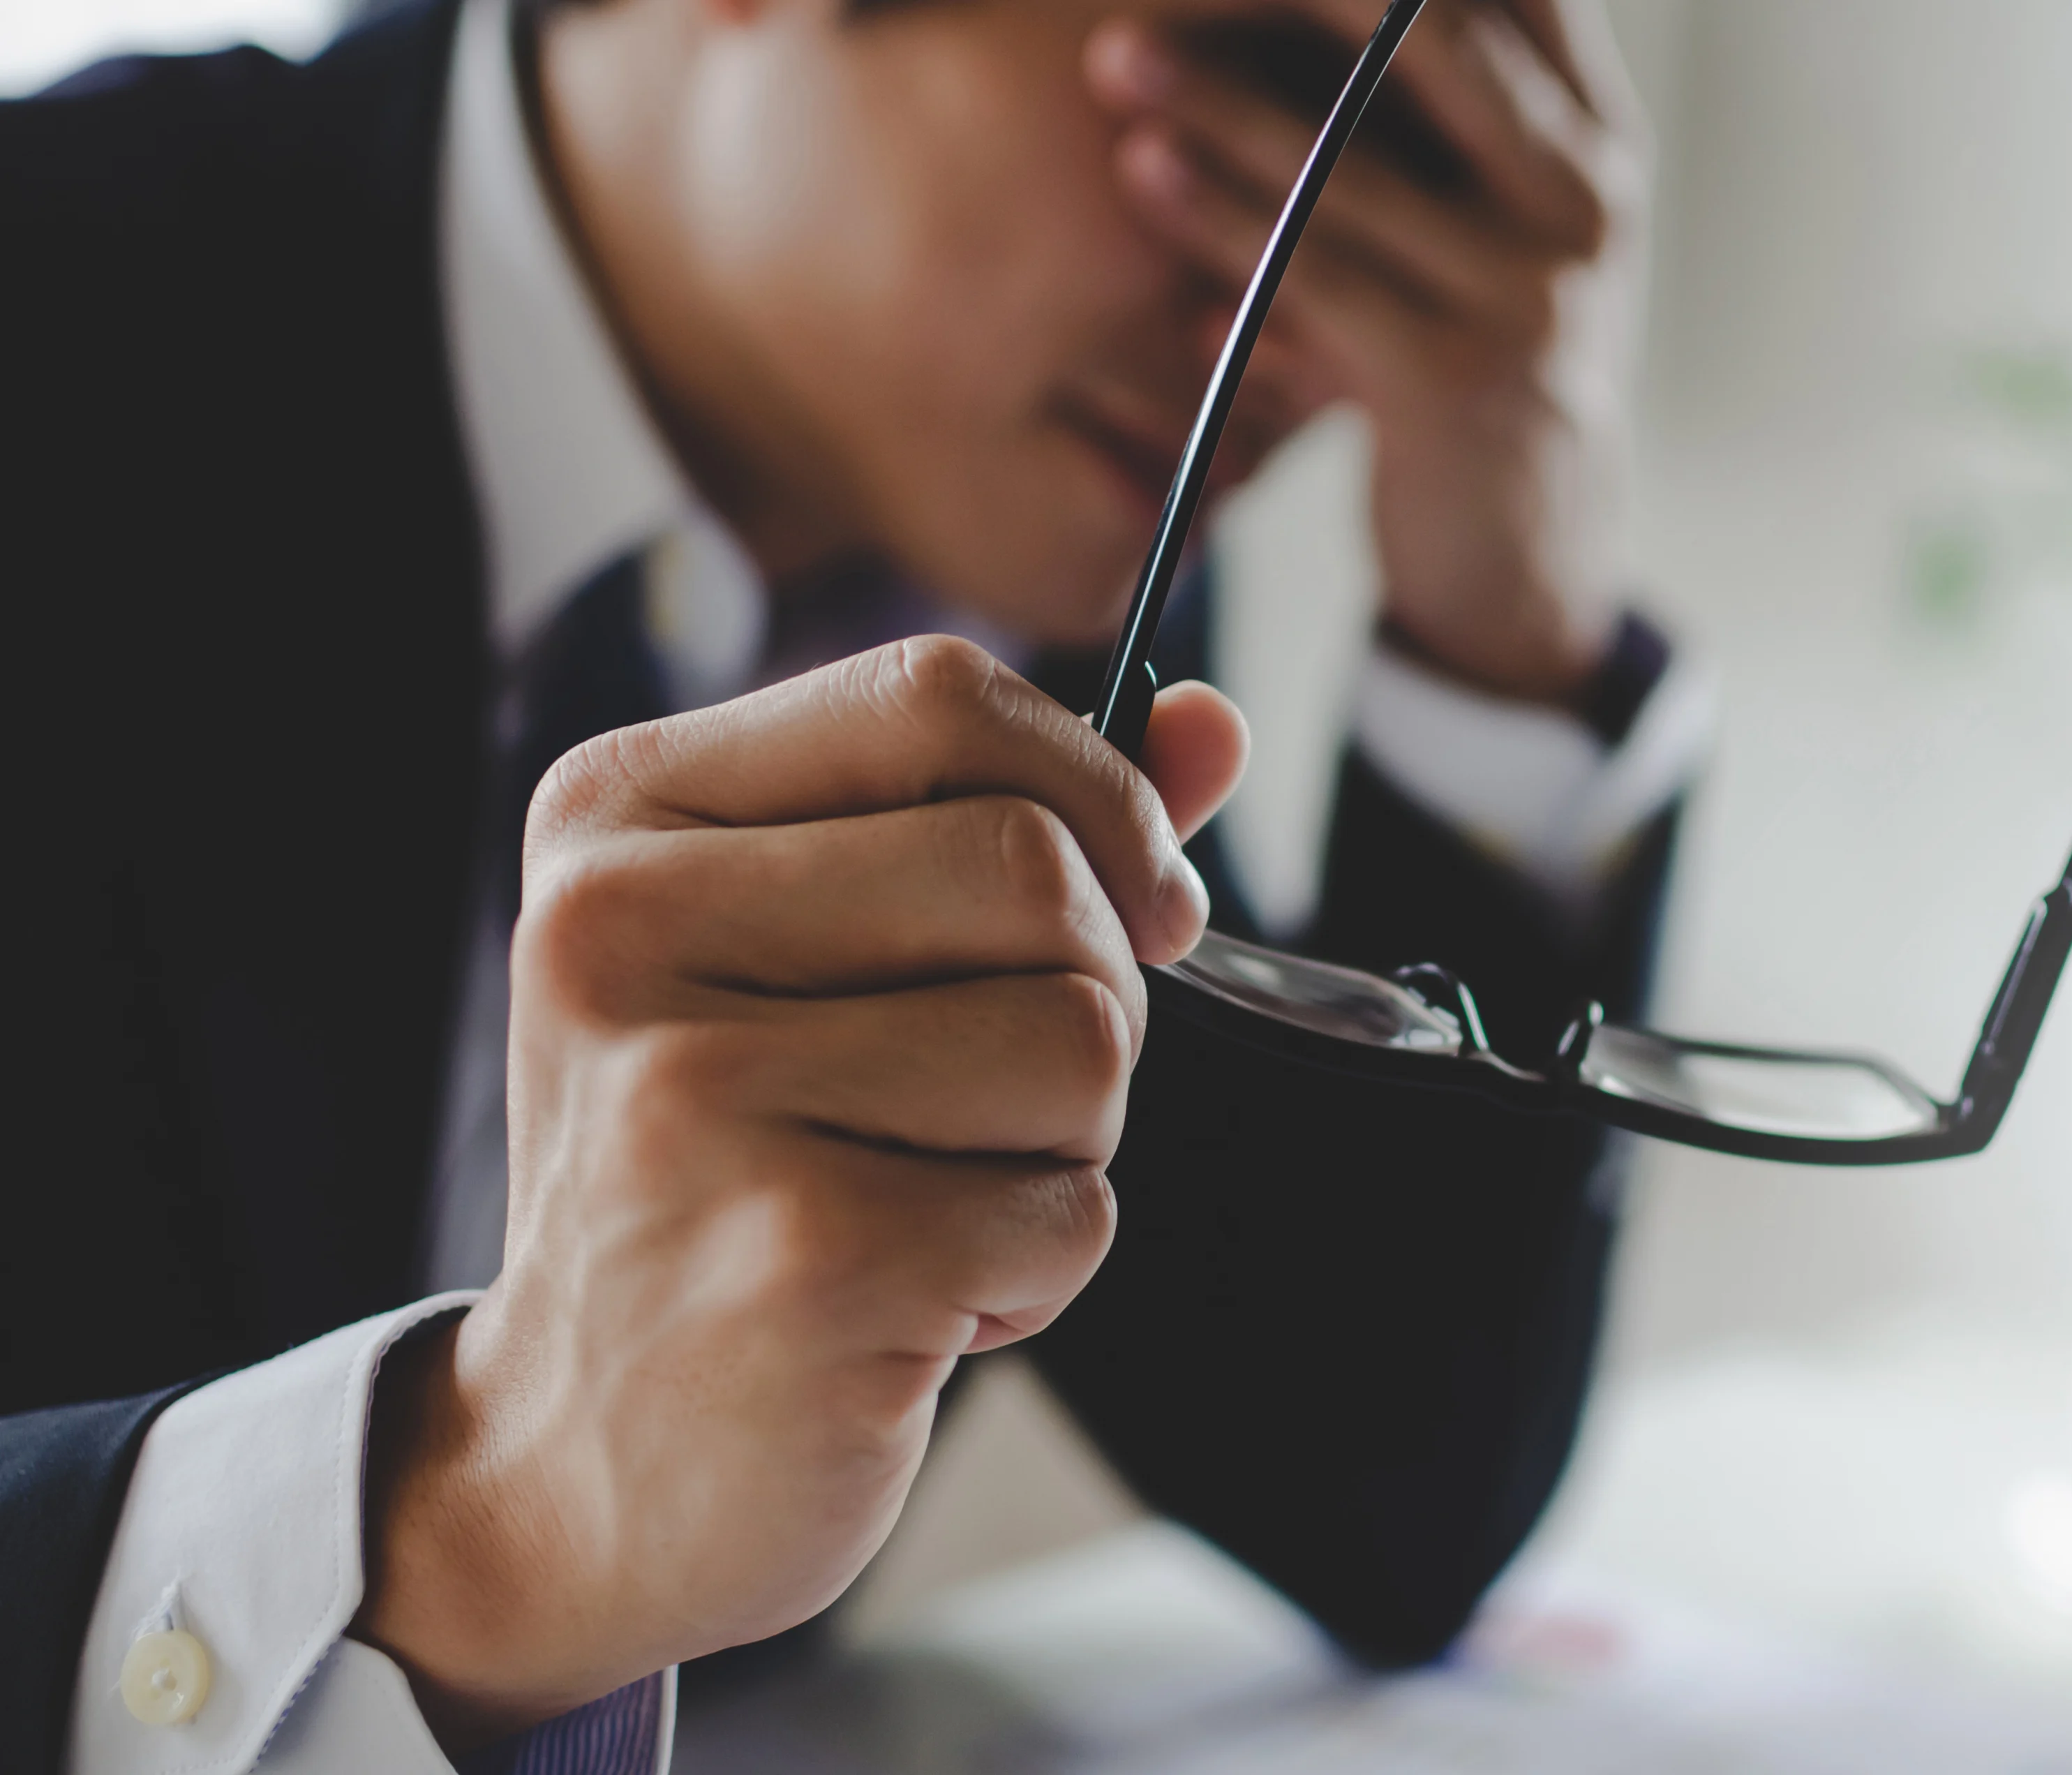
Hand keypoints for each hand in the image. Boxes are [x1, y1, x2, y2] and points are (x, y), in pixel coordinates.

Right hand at [354, 639, 1246, 1746]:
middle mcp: (620, 932)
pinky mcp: (797, 1257)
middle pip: (1035, 870)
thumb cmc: (727, 1182)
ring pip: (1078, 1040)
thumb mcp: (818, 962)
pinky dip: (1041, 1270)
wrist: (578, 1465)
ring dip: (1063, 1146)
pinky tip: (917, 1303)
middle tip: (993, 1102)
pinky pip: (1070, 1210)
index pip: (937, 696)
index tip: (1140, 903)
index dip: (1096, 792)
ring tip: (929, 1201)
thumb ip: (1019, 822)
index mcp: (619, 820)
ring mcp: (697, 1096)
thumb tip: (1212, 725)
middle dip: (1089, 998)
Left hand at [1086, 0, 1649, 707]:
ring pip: (1353, 166)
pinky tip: (1148, 184)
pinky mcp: (1453, 380)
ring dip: (1222, 109)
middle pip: (1437, 38)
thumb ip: (1434, 124)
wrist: (1527, 548)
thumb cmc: (1476, 354)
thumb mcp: (1483, 226)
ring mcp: (1528, 293)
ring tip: (1119, 63)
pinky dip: (1222, 230)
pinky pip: (1314, 280)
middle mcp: (1583, 198)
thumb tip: (1302, 15)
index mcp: (1592, 139)